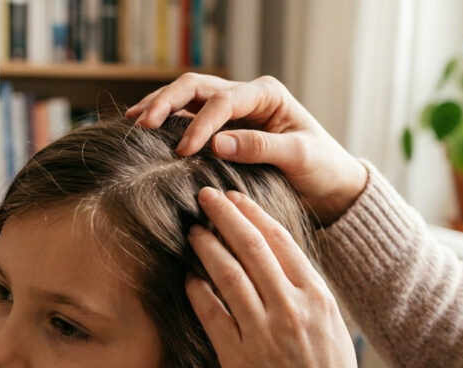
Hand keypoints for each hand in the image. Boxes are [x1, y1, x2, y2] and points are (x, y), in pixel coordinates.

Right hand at [126, 74, 367, 225]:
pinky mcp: (223, 129)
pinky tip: (143, 132)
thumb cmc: (321, 168)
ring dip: (159, 107)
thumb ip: (261, 148)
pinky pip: (188, 119)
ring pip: (187, 98)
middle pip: (196, 87)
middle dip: (167, 103)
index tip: (185, 151)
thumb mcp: (299, 157)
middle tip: (142, 124)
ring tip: (132, 122)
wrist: (330, 185)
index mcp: (266, 94)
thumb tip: (218, 144)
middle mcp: (246, 96)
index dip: (201, 124)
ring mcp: (232, 111)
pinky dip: (166, 123)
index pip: (224, 101)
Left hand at [185, 186, 377, 367]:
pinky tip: (187, 278)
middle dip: (224, 215)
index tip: (235, 198)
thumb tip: (282, 267)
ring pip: (227, 274)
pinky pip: (212, 314)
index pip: (281, 240)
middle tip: (203, 196)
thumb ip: (308, 297)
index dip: (253, 213)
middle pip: (251, 246)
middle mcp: (292, 309)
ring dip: (206, 246)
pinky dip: (197, 291)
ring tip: (192, 231)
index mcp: (318, 298)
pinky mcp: (240, 360)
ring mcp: (265, 333)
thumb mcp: (332, 332)